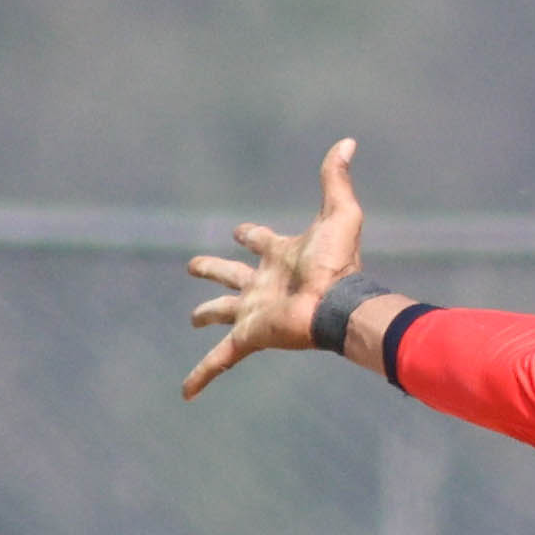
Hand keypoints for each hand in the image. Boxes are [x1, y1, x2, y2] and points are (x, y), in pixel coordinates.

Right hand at [183, 137, 366, 399]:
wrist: (338, 305)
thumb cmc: (339, 263)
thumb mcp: (339, 213)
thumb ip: (336, 178)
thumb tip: (348, 141)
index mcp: (280, 256)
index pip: (259, 240)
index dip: (249, 234)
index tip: (238, 230)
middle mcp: (264, 284)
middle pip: (232, 275)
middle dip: (213, 270)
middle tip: (193, 266)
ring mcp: (255, 311)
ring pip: (222, 313)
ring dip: (207, 315)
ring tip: (193, 319)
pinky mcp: (250, 336)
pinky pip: (220, 359)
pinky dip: (202, 376)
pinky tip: (186, 393)